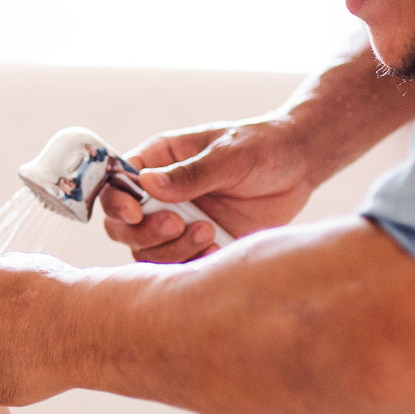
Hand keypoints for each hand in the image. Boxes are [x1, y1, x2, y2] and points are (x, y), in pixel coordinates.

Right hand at [100, 115, 313, 262]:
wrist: (299, 166)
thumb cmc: (261, 146)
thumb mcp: (229, 154)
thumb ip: (190, 173)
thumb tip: (146, 183)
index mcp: (157, 162)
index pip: (116, 185)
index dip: (116, 203)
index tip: (136, 212)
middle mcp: (160, 195)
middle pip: (123, 226)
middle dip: (144, 232)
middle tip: (179, 224)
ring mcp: (178, 222)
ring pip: (147, 251)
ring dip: (170, 250)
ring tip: (208, 233)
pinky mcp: (199, 245)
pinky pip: (178, 267)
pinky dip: (191, 265)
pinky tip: (216, 250)